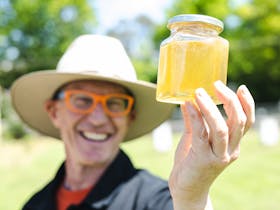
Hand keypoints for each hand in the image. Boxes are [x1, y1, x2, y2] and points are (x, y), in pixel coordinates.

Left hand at [169, 81, 254, 209]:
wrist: (186, 189)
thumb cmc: (191, 162)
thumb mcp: (195, 139)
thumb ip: (193, 121)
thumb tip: (187, 101)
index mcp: (232, 144)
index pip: (247, 122)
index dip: (247, 104)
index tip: (240, 87)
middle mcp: (230, 150)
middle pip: (238, 122)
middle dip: (230, 100)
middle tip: (217, 84)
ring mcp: (218, 156)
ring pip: (222, 128)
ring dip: (211, 107)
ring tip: (199, 92)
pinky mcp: (202, 159)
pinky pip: (201, 134)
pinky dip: (195, 117)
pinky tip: (188, 105)